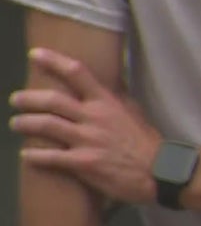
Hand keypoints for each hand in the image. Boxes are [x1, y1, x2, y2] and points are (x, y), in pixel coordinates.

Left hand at [9, 48, 160, 203]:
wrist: (159, 171)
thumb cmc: (146, 141)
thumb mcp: (134, 112)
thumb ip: (115, 98)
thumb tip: (107, 82)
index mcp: (106, 102)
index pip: (76, 73)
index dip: (53, 60)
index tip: (34, 54)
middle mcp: (94, 117)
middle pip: (52, 100)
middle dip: (27, 98)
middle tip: (15, 99)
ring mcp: (87, 140)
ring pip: (45, 126)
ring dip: (24, 123)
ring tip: (15, 123)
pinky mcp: (83, 164)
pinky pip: (51, 158)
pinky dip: (33, 156)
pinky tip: (25, 156)